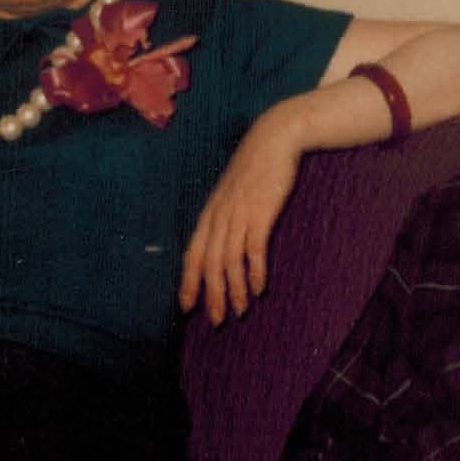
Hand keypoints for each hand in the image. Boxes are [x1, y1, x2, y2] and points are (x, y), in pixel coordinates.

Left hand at [182, 110, 303, 323]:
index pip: (192, 255)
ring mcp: (238, 215)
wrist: (273, 139)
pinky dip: (255, 271)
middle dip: (211, 295)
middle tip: (216, 321)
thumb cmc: (255, 168)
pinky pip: (253, 249)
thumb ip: (226, 216)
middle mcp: (219, 217)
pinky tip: (258, 288)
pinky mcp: (260, 213)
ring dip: (234, 290)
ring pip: (229, 261)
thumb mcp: (232, 193)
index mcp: (210, 215)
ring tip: (239, 311)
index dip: (188, 283)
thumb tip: (225, 241)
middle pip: (209, 264)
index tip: (186, 307)